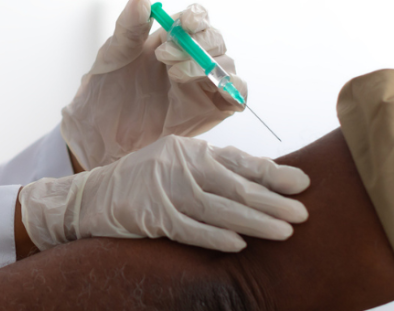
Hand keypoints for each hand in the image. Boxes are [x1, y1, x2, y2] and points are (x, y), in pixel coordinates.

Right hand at [20, 135, 309, 252]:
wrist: (89, 197)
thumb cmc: (140, 183)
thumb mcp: (175, 165)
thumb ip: (210, 170)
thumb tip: (259, 183)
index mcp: (187, 149)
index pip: (238, 160)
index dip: (273, 172)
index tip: (304, 183)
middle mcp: (176, 163)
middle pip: (232, 183)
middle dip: (272, 199)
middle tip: (303, 213)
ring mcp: (161, 187)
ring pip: (216, 205)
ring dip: (253, 220)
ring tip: (284, 231)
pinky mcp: (148, 213)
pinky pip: (187, 227)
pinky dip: (214, 236)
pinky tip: (238, 244)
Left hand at [61, 0, 246, 169]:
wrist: (101, 134)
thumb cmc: (105, 92)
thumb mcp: (112, 56)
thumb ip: (129, 27)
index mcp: (170, 39)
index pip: (196, 18)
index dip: (196, 16)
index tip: (185, 23)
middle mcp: (191, 58)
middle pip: (215, 39)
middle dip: (197, 43)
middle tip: (164, 56)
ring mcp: (203, 84)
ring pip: (227, 64)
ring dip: (207, 65)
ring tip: (174, 75)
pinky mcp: (212, 109)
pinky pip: (236, 95)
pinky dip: (234, 90)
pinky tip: (211, 90)